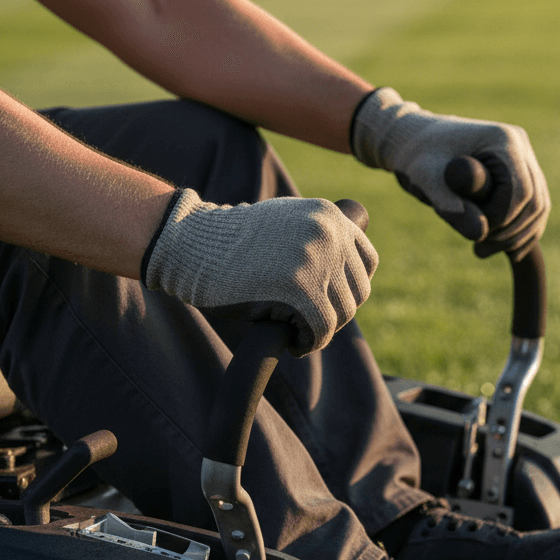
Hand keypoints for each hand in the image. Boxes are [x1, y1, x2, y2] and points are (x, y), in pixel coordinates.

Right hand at [142, 190, 376, 354]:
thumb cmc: (234, 241)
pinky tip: (293, 342)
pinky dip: (308, 343)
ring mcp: (316, 262)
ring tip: (294, 327)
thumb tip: (354, 278)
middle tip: (305, 317)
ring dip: (320, 328)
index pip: (366, 262)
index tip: (328, 298)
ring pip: (341, 315)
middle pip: (357, 292)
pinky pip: (320, 332)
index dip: (349, 286)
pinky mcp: (300, 292)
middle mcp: (329, 235)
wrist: (192, 245)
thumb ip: (321, 240)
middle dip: (334, 310)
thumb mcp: (287, 223)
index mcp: (330, 215)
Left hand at [351, 87, 549, 260]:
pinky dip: (520, 233)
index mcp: (503, 140)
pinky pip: (533, 209)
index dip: (501, 220)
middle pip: (535, 201)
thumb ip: (450, 205)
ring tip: (482, 250)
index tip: (474, 235)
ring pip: (539, 207)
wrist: (416, 142)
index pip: (521, 192)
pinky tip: (498, 249)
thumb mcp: (426, 180)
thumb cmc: (418, 156)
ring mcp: (524, 159)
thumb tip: (479, 234)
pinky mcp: (522, 174)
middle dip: (510, 233)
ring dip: (516, 237)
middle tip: (478, 249)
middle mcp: (521, 145)